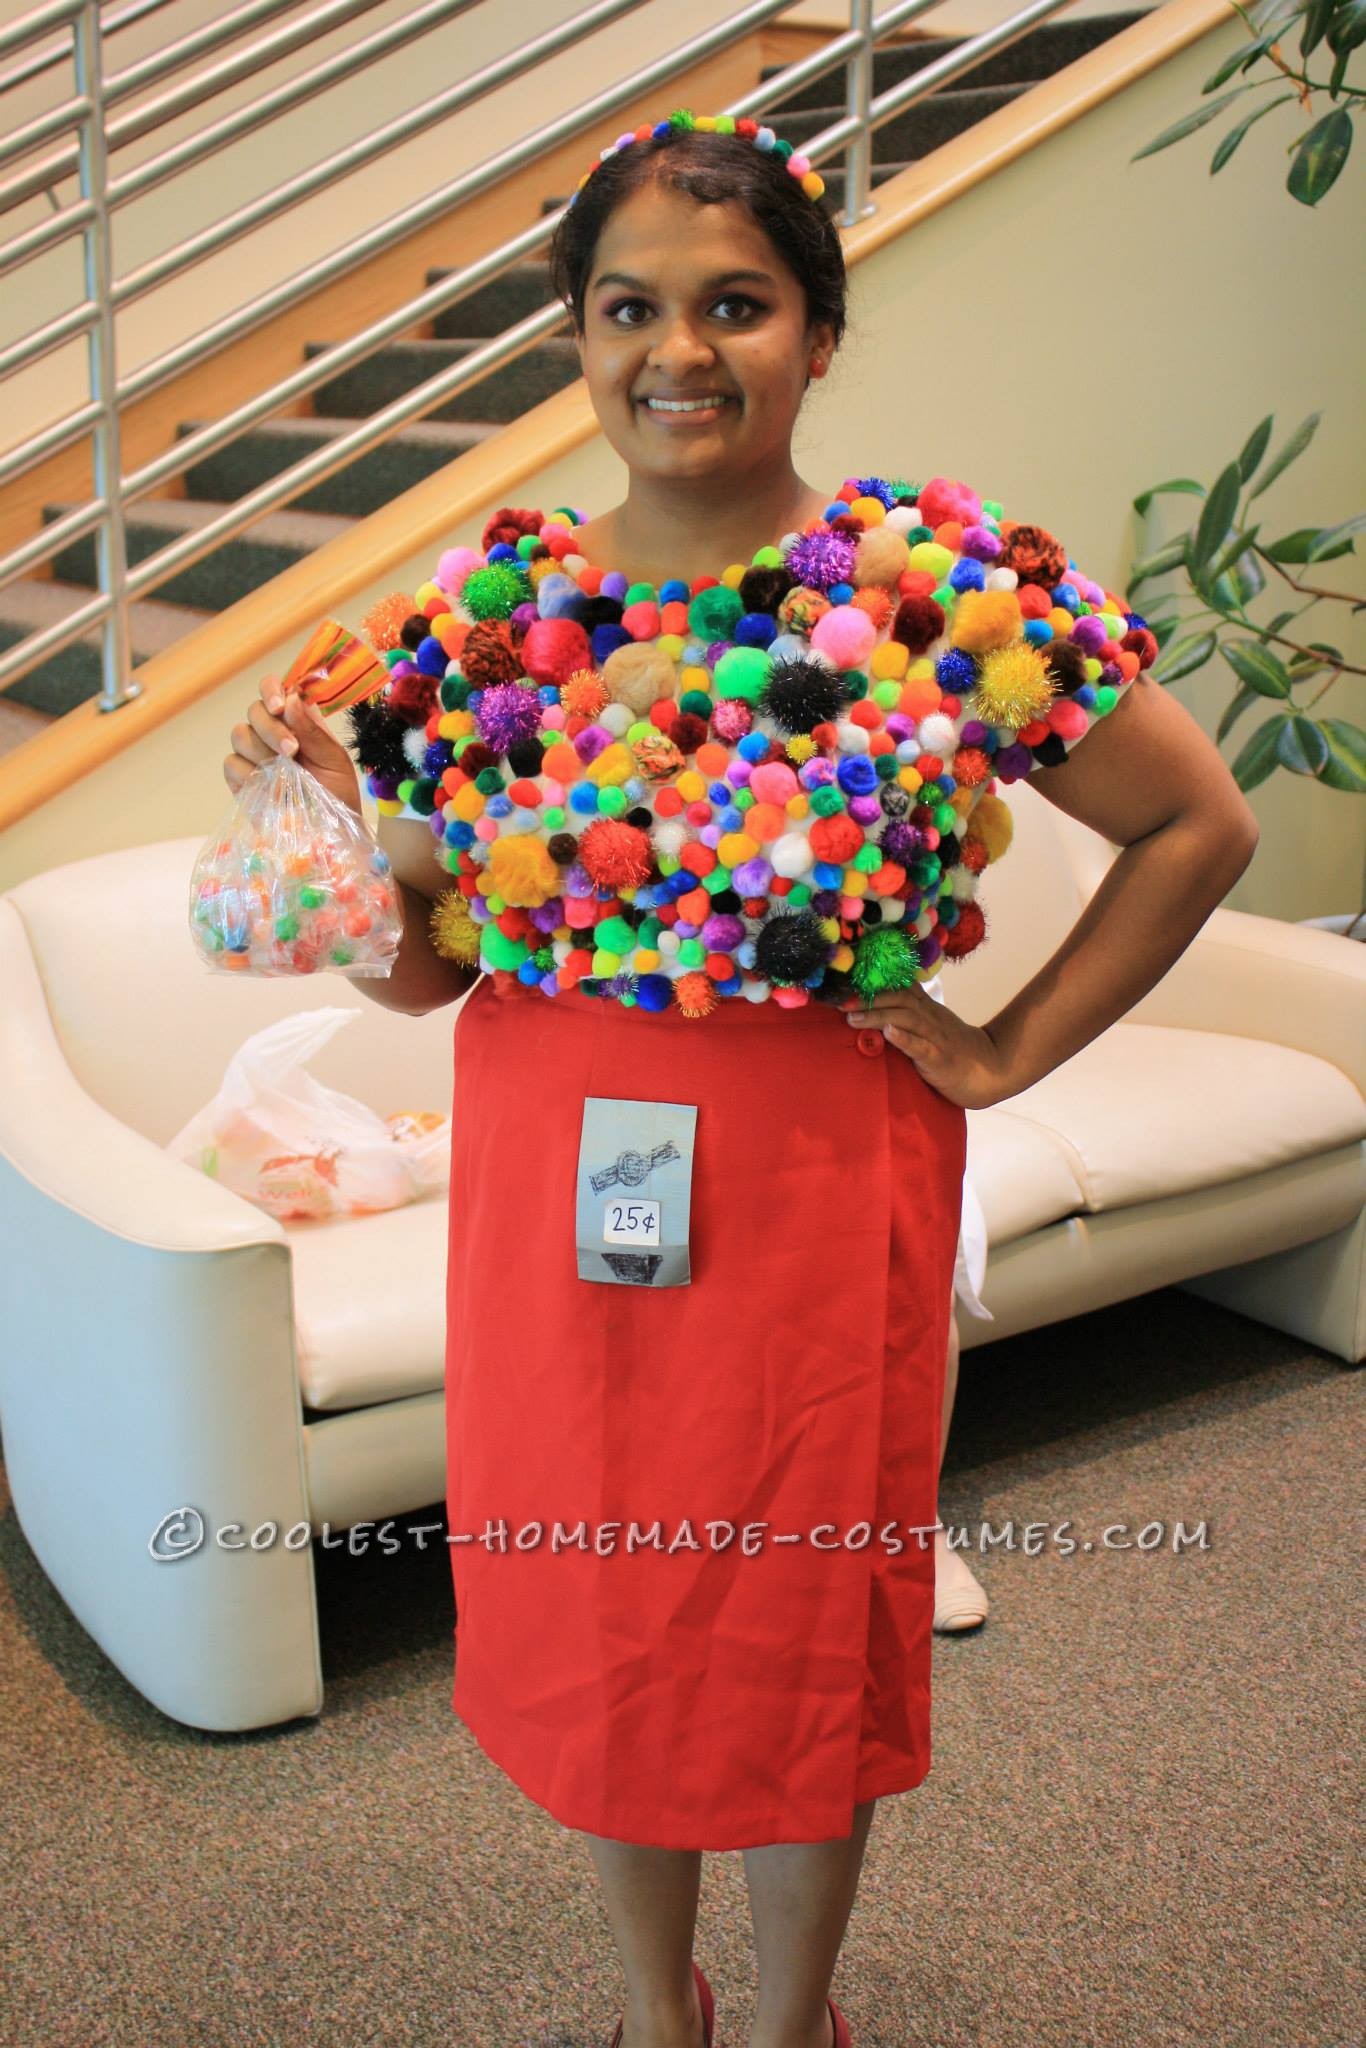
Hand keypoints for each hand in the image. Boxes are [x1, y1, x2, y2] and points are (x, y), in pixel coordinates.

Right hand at [224, 673, 362, 815]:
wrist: (330, 832)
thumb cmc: (338, 793)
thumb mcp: (334, 760)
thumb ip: (312, 732)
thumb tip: (291, 699)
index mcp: (296, 720)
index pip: (273, 688)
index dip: (271, 689)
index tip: (280, 705)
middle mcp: (271, 732)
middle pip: (254, 711)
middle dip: (272, 729)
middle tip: (292, 751)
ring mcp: (253, 754)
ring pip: (239, 734)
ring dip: (262, 751)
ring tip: (285, 772)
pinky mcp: (241, 779)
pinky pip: (232, 764)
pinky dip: (250, 773)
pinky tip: (271, 787)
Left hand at [841, 985, 1018, 1108]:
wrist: (991, 1069)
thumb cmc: (955, 1049)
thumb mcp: (932, 1024)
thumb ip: (909, 1013)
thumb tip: (876, 1006)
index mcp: (927, 1009)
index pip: (899, 987)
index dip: (874, 983)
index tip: (846, 982)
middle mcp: (931, 1017)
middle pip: (899, 999)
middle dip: (868, 998)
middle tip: (840, 1000)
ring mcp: (936, 1037)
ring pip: (906, 1019)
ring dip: (878, 1015)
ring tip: (852, 1016)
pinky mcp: (940, 1059)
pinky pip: (921, 1046)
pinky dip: (904, 1039)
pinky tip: (889, 1033)